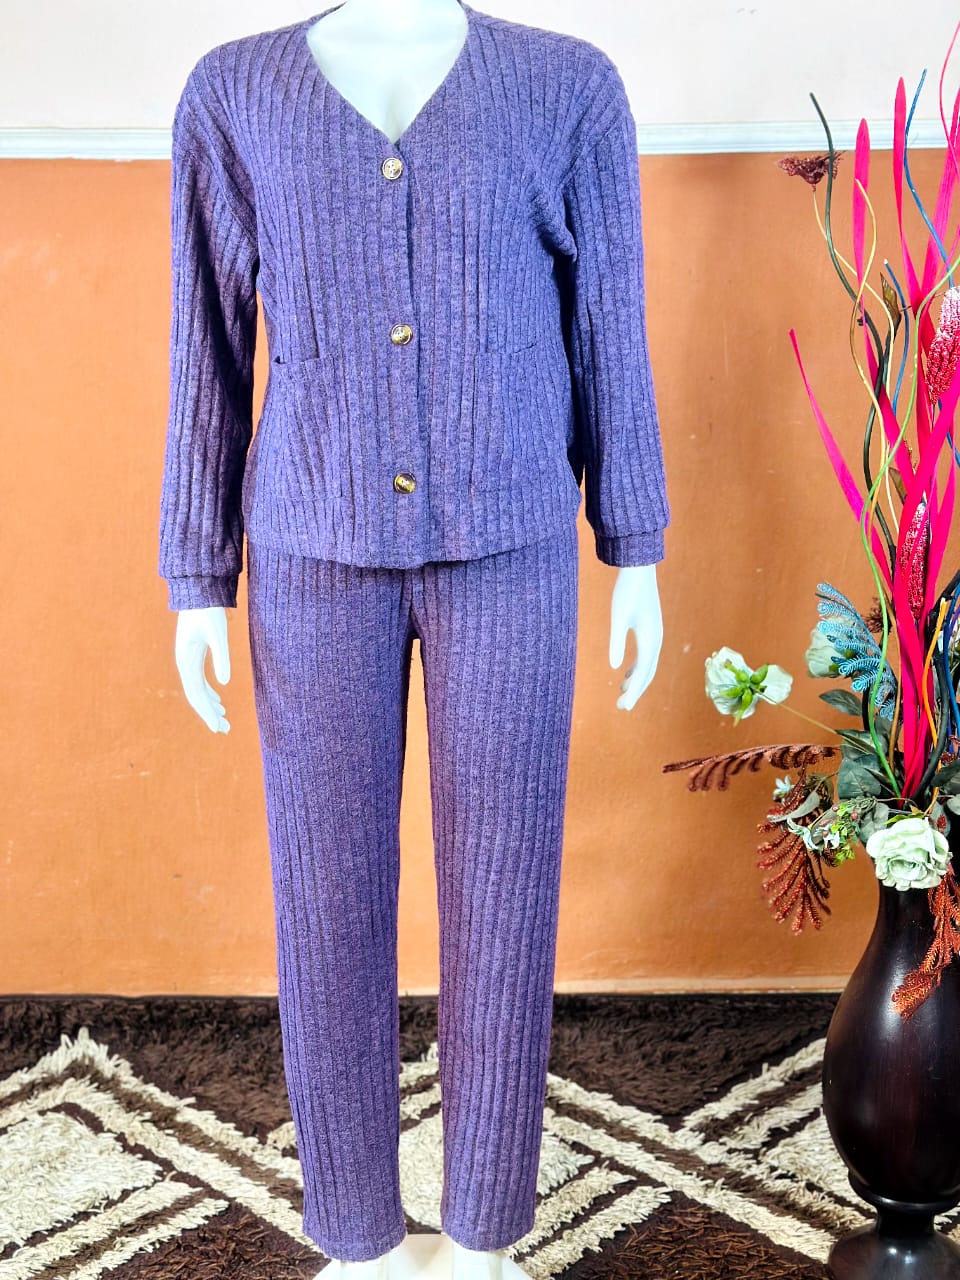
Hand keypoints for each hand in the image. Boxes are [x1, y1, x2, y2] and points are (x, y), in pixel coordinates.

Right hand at [174, 607, 231, 732]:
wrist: (199, 592)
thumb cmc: (208, 611)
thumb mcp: (218, 634)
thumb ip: (221, 658)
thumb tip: (224, 684)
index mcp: (187, 660)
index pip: (196, 694)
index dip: (207, 712)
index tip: (218, 727)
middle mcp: (185, 663)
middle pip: (197, 696)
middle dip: (210, 714)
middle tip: (225, 730)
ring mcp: (188, 660)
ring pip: (198, 690)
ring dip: (210, 705)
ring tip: (223, 721)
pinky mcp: (194, 655)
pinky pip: (199, 680)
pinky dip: (209, 693)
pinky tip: (218, 701)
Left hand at [609, 563, 662, 710]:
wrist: (639, 569)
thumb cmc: (626, 591)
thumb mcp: (618, 618)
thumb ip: (617, 643)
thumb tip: (615, 668)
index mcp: (650, 640)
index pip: (643, 674)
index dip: (634, 692)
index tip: (622, 707)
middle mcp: (656, 640)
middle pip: (648, 673)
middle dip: (636, 691)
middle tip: (621, 707)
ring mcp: (655, 635)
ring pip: (648, 665)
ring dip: (637, 680)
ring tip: (623, 694)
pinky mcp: (649, 629)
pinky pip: (646, 655)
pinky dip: (637, 668)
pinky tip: (626, 673)